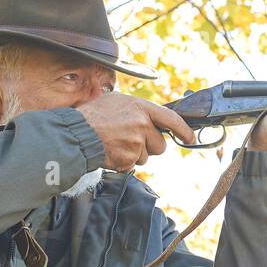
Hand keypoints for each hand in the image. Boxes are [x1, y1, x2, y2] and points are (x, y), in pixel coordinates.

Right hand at [76, 93, 194, 169]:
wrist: (76, 134)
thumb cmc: (93, 115)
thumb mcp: (117, 101)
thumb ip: (138, 109)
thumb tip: (153, 118)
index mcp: (141, 108)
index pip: (171, 119)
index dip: (184, 130)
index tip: (190, 137)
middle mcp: (142, 124)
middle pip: (160, 145)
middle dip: (149, 146)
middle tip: (131, 140)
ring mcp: (136, 142)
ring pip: (146, 157)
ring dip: (134, 154)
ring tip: (116, 143)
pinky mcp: (128, 158)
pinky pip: (133, 165)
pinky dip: (123, 162)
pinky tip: (111, 152)